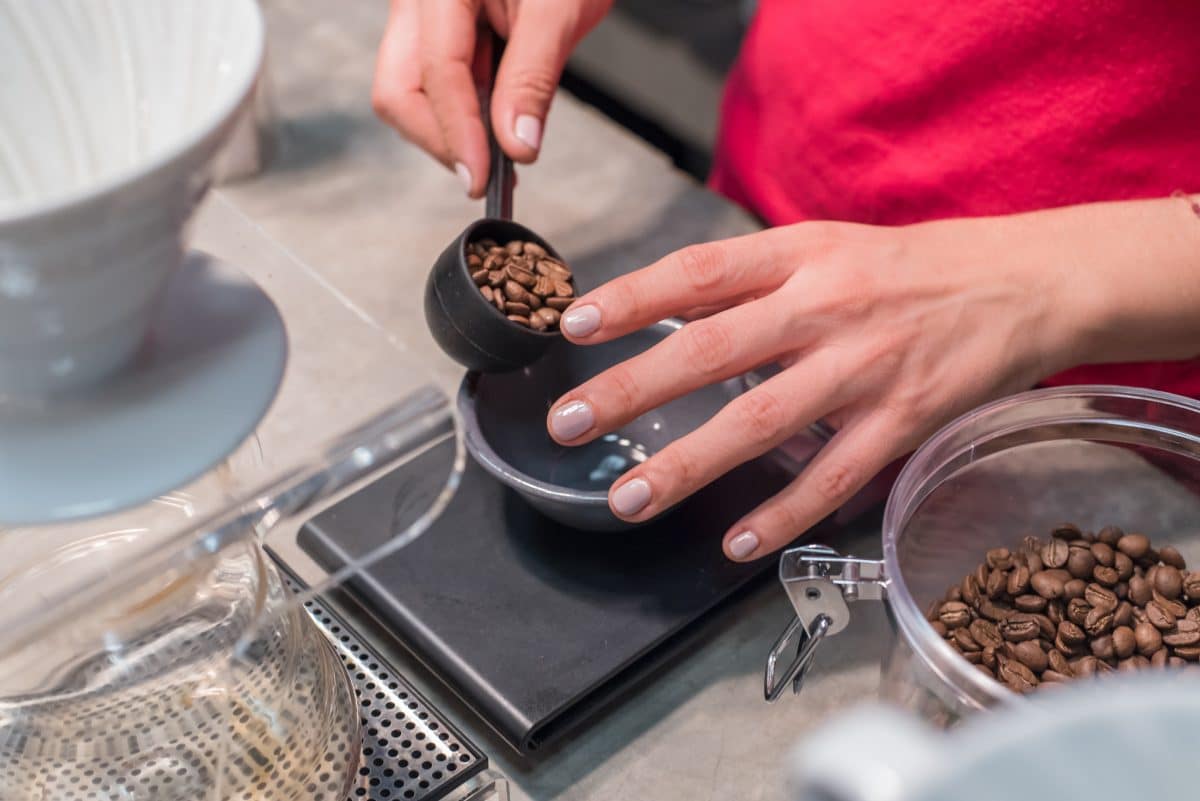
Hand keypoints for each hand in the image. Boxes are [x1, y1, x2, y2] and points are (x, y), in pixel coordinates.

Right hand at [371, 0, 612, 196]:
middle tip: (485, 174)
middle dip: (441, 137)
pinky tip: (497, 126)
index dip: (457, 133)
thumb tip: (515, 145)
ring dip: (455, 128)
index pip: (435, 72)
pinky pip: (437, 82)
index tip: (479, 179)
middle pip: (399, 87)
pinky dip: (466, 112)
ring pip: (412, 90)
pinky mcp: (440, 30)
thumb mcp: (560, 9)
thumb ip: (532, 79)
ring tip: (503, 147)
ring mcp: (424, 14)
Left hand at [545, 214, 1092, 560]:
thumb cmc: (907, 269)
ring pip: (762, 421)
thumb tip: (662, 309)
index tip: (572, 325)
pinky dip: (782, 512)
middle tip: (568, 422)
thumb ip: (746, 280)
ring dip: (688, 464)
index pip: (699, 270)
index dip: (633, 298)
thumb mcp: (824, 247)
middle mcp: (827, 306)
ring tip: (628, 497)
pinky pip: (833, 475)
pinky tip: (735, 541)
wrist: (1022, 285)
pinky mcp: (904, 419)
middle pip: (713, 349)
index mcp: (800, 255)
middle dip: (632, 388)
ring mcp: (866, 367)